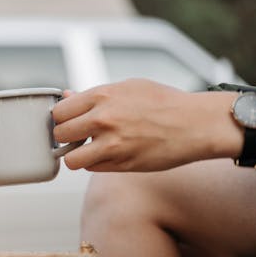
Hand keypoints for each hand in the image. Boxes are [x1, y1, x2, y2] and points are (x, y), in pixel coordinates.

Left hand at [51, 78, 240, 171]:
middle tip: (78, 135)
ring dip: (76, 155)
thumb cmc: (164, 102)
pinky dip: (95, 164)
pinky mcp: (122, 164)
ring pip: (71, 159)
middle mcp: (103, 120)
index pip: (58, 111)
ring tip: (88, 148)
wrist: (197, 124)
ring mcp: (112, 144)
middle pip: (59, 135)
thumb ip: (94, 95)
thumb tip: (67, 96)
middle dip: (66, 137)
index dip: (62, 117)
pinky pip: (92, 168)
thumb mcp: (127, 87)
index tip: (70, 120)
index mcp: (102, 96)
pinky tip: (108, 154)